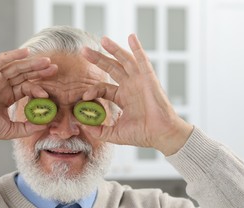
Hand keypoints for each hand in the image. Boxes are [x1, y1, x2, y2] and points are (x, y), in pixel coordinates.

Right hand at [0, 48, 56, 148]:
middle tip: (54, 68)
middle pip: (24, 74)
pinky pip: (2, 60)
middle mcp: (2, 85)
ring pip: (17, 66)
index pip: (26, 87)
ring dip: (32, 63)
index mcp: (7, 96)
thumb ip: (27, 127)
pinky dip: (14, 54)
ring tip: (46, 62)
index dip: (38, 88)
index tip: (49, 92)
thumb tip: (45, 125)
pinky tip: (27, 52)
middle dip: (39, 71)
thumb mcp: (11, 129)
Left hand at [81, 34, 192, 155]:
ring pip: (125, 60)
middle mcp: (130, 86)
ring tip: (102, 40)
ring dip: (114, 49)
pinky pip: (142, 60)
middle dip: (98, 59)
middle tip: (83, 51)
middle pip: (111, 68)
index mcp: (122, 97)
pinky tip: (131, 37)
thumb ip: (98, 131)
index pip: (103, 88)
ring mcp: (139, 81)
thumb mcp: (114, 134)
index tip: (84, 96)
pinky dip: (137, 48)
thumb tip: (82, 126)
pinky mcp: (149, 79)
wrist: (160, 135)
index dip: (93, 89)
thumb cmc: (142, 134)